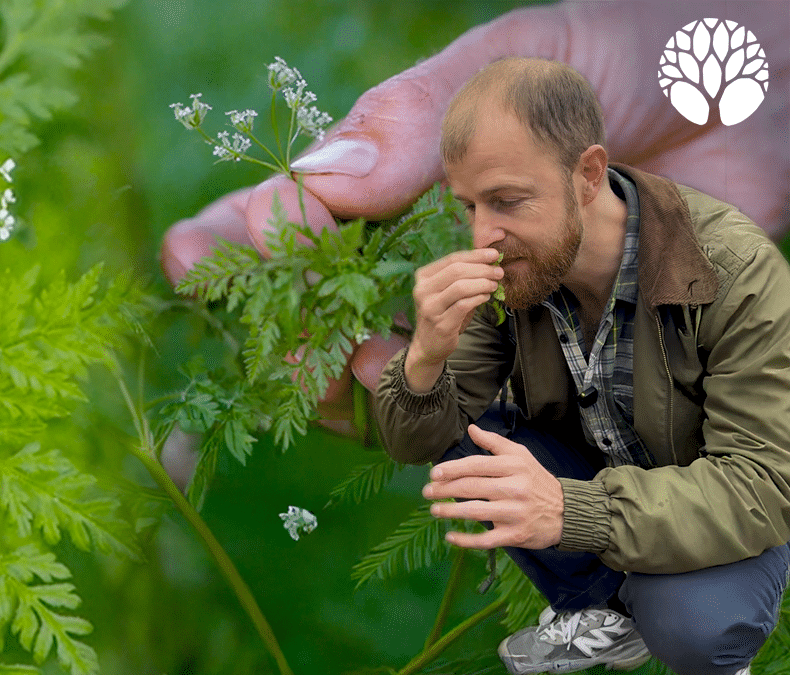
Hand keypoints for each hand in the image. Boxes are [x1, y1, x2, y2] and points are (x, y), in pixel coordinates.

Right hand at [161, 1, 789, 433]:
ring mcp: (480, 283)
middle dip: (278, 337)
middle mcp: (426, 230)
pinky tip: (402, 392)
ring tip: (341, 380)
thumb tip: (324, 174)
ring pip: (387, 349)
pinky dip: (429, 394)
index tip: (181, 260)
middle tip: (261, 359)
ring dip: (348, 377)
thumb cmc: (623, 45)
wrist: (754, 79)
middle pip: (324, 301)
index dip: (237, 238)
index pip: (300, 208)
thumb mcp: (509, 61)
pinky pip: (474, 374)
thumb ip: (418, 119)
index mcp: (403, 160)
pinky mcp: (546, 322)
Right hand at [404, 249, 502, 391]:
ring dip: (482, 283)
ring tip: (494, 285)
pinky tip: (486, 297)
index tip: (494, 254)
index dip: (475, 255)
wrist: (428, 344)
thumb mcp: (446, 291)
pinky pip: (463, 305)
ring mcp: (430, 308)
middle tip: (498, 272)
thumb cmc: (442, 313)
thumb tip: (488, 260)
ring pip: (460, 287)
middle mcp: (422, 291)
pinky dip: (478, 298)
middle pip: (456, 271)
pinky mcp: (441, 324)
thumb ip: (461, 276)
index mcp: (423, 278)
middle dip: (482, 269)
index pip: (452, 259)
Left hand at [423, 425, 563, 549]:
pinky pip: (486, 539)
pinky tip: (450, 536)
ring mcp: (515, 513)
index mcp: (514, 467)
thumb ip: (495, 443)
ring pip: (476, 512)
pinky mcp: (516, 535)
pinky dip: (466, 539)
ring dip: (450, 512)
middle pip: (472, 488)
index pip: (476, 466)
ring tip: (434, 510)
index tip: (434, 474)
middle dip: (445, 490)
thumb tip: (471, 430)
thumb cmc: (538, 481)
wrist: (568, 512)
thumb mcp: (522, 456)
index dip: (452, 469)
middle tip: (427, 492)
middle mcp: (515, 489)